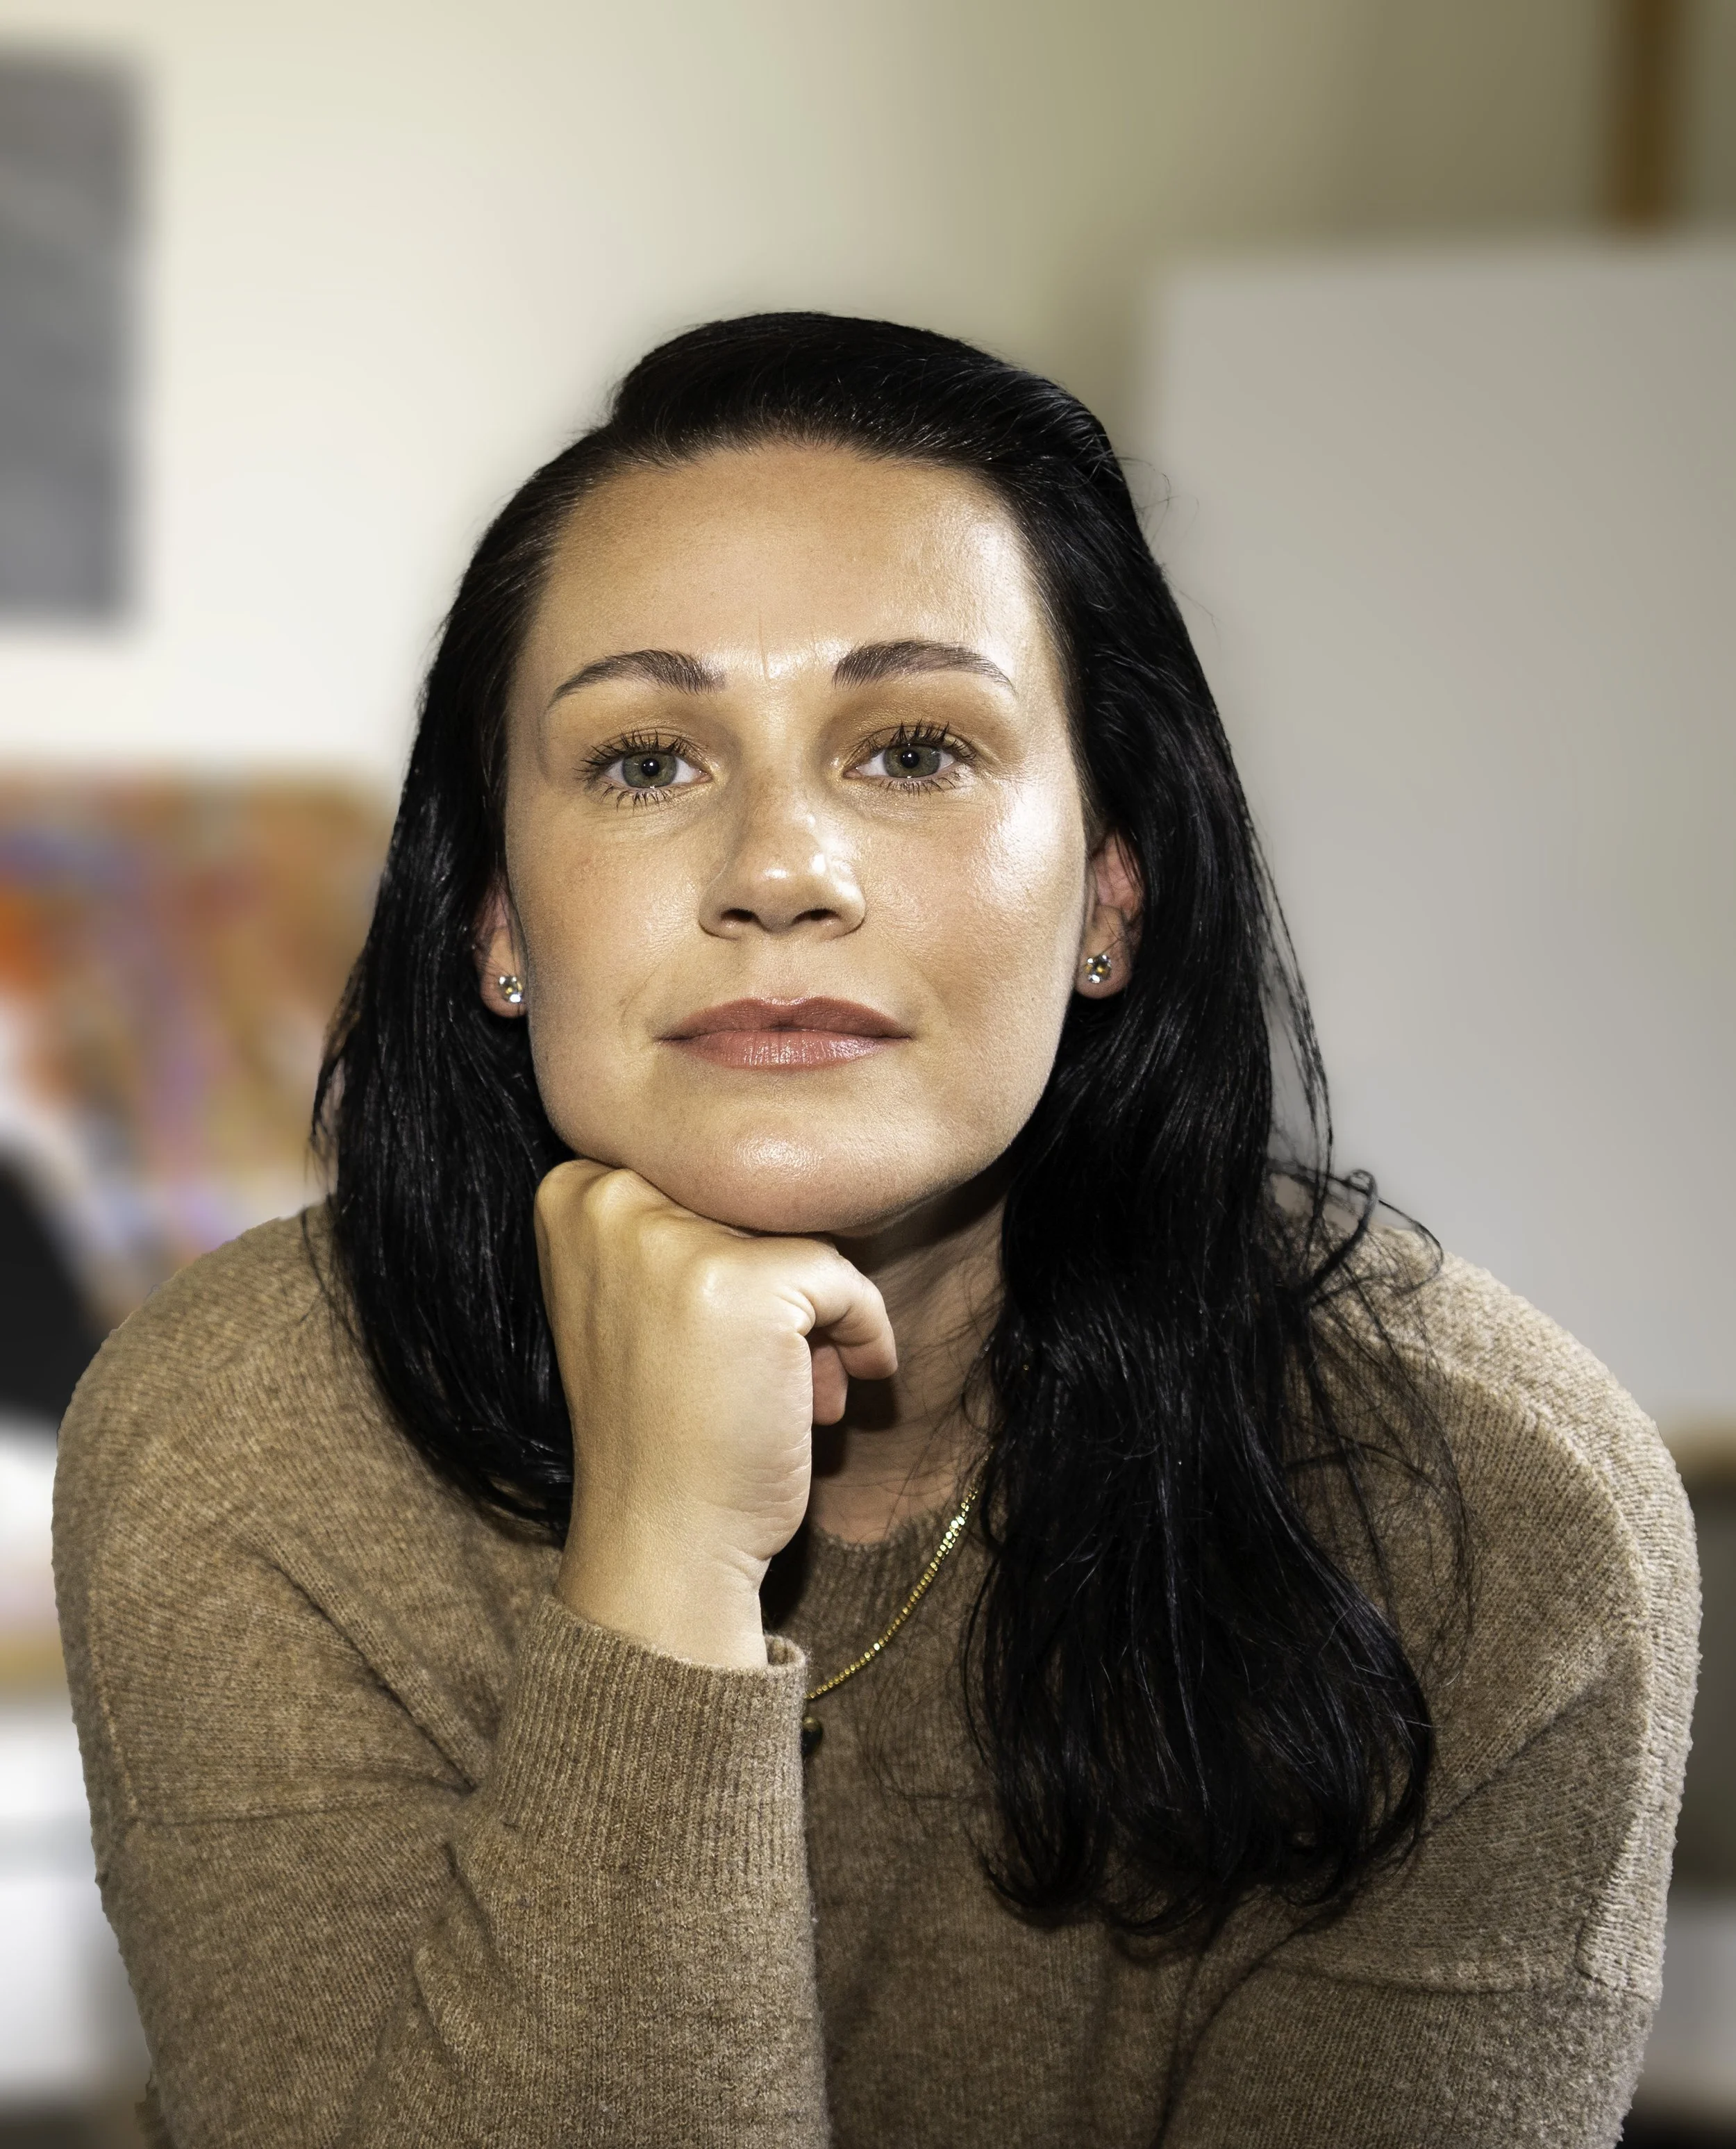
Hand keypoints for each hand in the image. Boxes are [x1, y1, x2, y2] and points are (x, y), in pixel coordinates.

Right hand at [534, 1159, 897, 1667]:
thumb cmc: (663, 1427)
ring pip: (804, 1238)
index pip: (708, 1175)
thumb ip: (682, 1221)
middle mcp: (610, 1198)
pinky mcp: (748, 1281)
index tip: (722, 1333)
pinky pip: (847, 1283)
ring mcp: (675, 1238)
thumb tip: (800, 1165)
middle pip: (756, 1202)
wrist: (662, 1542)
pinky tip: (832, 1402)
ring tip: (796, 1392)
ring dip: (820, 1320)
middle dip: (781, 1288)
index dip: (735, 1253)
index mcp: (573, 1191)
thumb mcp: (636, 1296)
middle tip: (766, 1374)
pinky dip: (863, 1339)